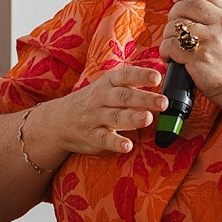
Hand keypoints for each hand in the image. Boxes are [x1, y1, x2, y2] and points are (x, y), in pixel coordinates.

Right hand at [31, 65, 168, 160]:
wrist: (59, 120)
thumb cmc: (93, 101)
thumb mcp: (107, 87)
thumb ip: (131, 85)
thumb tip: (163, 79)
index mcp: (107, 83)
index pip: (125, 76)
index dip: (141, 75)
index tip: (157, 76)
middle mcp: (101, 99)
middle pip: (123, 97)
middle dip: (144, 99)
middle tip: (163, 102)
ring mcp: (95, 118)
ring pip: (115, 117)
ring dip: (132, 118)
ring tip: (148, 119)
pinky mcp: (92, 137)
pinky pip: (104, 140)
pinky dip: (116, 143)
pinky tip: (128, 145)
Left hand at [160, 0, 221, 106]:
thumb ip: (219, 15)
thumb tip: (190, 3)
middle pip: (187, 4)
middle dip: (174, 13)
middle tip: (173, 24)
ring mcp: (211, 40)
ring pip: (176, 24)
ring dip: (168, 33)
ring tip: (172, 42)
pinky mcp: (199, 58)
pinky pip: (171, 45)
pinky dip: (165, 49)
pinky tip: (169, 56)